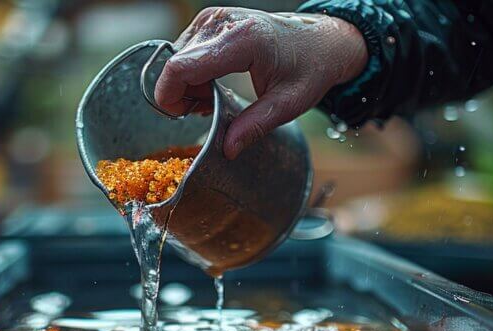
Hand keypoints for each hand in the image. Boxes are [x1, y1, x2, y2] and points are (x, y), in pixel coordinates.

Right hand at [155, 7, 367, 158]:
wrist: (323, 41)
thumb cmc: (310, 68)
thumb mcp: (287, 104)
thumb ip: (254, 126)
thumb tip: (227, 149)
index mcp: (243, 40)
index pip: (182, 66)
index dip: (170, 96)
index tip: (181, 115)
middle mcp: (223, 22)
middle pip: (177, 64)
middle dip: (184, 94)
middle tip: (211, 109)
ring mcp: (215, 18)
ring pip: (178, 58)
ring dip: (189, 84)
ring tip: (215, 97)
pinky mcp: (212, 19)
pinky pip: (186, 50)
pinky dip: (193, 72)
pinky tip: (214, 83)